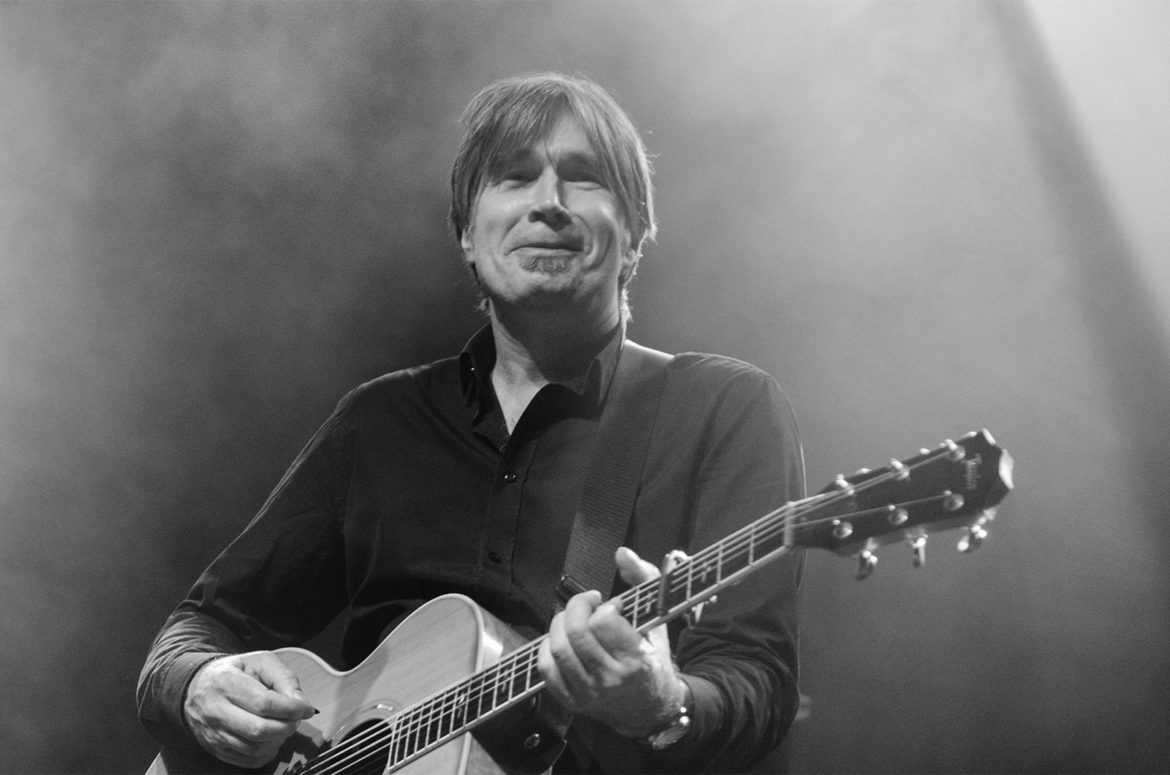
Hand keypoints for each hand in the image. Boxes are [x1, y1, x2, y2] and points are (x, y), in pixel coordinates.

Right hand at [183, 651, 316, 768]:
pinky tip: (272, 739)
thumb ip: (283, 678)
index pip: (264, 703)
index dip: (290, 709)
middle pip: (259, 730)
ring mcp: (213, 733)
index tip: (306, 708)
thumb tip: (300, 703)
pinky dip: (267, 753)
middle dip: (287, 726)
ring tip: (284, 726)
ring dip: (279, 740)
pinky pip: (248, 760)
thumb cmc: (235, 672)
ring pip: (254, 748)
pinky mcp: (216, 749)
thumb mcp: (260, 662)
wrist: (198, 687)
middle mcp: (215, 710)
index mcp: (226, 682)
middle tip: (296, 718)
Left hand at [537, 547, 686, 737]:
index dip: (604, 606)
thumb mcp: (657, 618)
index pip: (604, 622)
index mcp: (636, 659)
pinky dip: (547, 648)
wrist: (650, 708)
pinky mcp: (572, 701)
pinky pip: (546, 669)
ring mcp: (589, 693)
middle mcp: (611, 679)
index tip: (612, 607)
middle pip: (576, 633)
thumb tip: (621, 552)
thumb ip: (643, 579)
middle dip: (576, 607)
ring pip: (558, 649)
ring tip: (573, 620)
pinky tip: (562, 640)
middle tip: (587, 603)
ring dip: (560, 624)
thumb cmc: (651, 658)